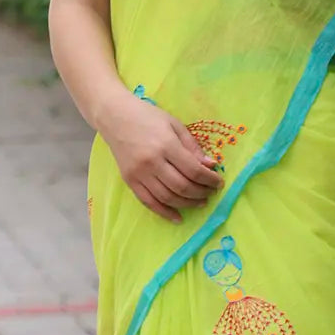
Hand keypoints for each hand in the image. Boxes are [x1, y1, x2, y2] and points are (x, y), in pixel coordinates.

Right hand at [101, 90, 223, 223]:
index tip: (219, 182)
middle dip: (201, 193)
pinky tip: (178, 217)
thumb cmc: (148, 117)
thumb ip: (192, 147)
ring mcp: (139, 174)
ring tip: (200, 202)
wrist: (115, 117)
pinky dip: (165, 212)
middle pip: (182, 187)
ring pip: (167, 198)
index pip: (193, 170)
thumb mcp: (175, 125)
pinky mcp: (129, 181)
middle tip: (211, 193)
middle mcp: (152, 162)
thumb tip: (210, 166)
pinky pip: (149, 202)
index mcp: (166, 145)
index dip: (209, 180)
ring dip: (187, 204)